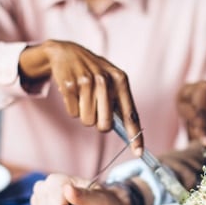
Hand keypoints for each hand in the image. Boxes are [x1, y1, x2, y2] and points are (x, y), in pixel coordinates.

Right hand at [19, 40, 142, 153]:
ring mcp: (86, 83)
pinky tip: (73, 93)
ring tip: (83, 97)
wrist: (67, 52)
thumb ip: (119, 102)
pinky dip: (72, 108)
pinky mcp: (69, 86)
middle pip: (105, 125)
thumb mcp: (111, 79)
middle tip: (96, 111)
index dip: (135, 135)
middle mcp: (105, 81)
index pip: (130, 114)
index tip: (139, 152)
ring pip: (87, 121)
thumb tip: (127, 131)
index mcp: (120, 80)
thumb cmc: (93, 71)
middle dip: (100, 125)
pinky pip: (73, 114)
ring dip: (84, 114)